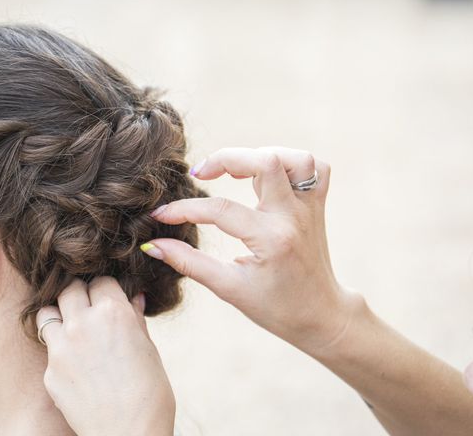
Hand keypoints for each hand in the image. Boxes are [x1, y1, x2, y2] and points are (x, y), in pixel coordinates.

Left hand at [36, 276, 174, 435]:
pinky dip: (57, 349)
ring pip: (46, 312)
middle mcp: (84, 323)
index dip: (106, 288)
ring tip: (71, 327)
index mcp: (114, 312)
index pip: (101, 280)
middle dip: (79, 293)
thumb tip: (135, 298)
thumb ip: (135, 319)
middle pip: (70, 289)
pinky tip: (72, 361)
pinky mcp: (50, 372)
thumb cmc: (150, 394)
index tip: (108, 296)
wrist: (130, 435)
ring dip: (58, 315)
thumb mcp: (150, 350)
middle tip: (88, 306)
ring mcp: (62, 348)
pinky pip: (48, 349)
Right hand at [140, 146, 362, 355]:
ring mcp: (310, 208)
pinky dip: (289, 162)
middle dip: (227, 159)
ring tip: (236, 172)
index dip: (184, 209)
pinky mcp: (317, 205)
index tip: (161, 215)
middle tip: (202, 174)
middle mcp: (293, 217)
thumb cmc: (276, 307)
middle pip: (265, 162)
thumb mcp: (228, 288)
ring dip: (261, 156)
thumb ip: (189, 263)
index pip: (220, 211)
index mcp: (271, 240)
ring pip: (294, 158)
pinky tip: (267, 175)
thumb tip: (153, 245)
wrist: (320, 315)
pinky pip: (313, 168)